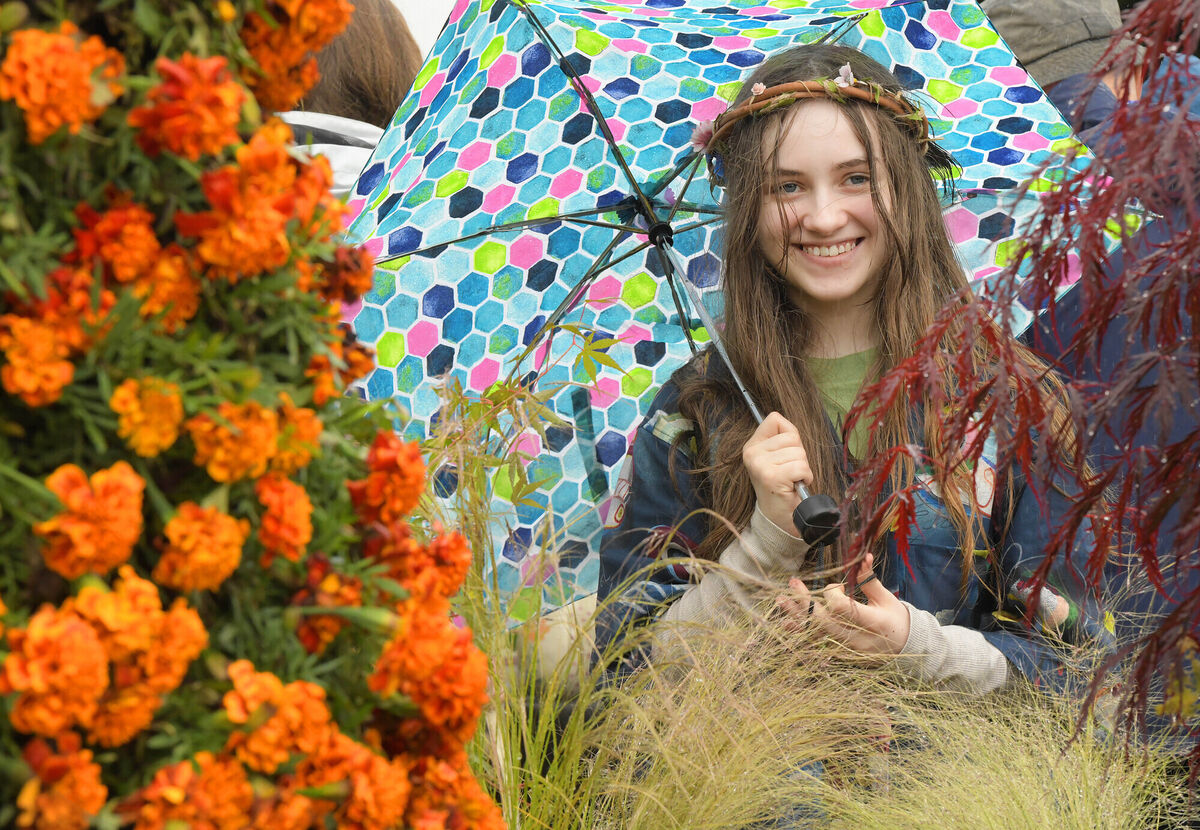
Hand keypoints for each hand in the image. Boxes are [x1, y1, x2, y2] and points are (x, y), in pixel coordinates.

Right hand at [742, 412, 811, 537]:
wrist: (779, 519)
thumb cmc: (783, 487)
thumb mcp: (778, 458)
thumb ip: (782, 438)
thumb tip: (787, 424)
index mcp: (752, 446)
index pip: (775, 419)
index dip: (789, 435)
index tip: (785, 454)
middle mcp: (752, 453)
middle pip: (791, 437)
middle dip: (799, 455)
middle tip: (790, 472)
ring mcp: (760, 465)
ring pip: (799, 452)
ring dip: (803, 468)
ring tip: (792, 480)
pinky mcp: (771, 477)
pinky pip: (801, 466)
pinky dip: (805, 477)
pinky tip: (795, 485)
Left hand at [776, 554, 909, 656]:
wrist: (905, 648)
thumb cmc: (895, 619)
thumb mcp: (886, 599)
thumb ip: (868, 579)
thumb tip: (862, 555)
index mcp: (872, 622)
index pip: (842, 608)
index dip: (833, 594)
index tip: (838, 586)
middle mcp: (857, 638)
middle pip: (823, 621)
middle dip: (805, 602)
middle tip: (792, 584)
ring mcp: (847, 649)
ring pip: (816, 634)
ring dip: (796, 617)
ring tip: (780, 602)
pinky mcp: (841, 654)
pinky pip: (816, 644)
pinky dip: (802, 632)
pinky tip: (787, 623)